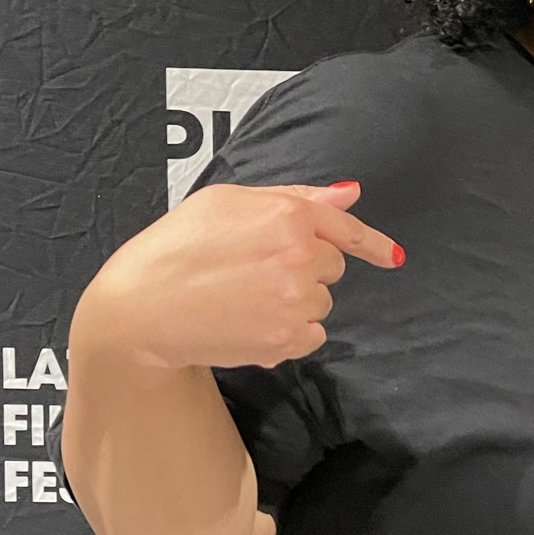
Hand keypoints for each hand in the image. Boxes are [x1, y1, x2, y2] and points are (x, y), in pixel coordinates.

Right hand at [82, 181, 402, 371]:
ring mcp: (296, 300)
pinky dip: (289, 333)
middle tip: (253, 270)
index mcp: (288, 215)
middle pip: (330, 267)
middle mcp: (301, 256)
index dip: (373, 244)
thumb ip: (295, 196)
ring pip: (320, 303)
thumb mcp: (227, 200)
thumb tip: (349, 195)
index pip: (345, 229)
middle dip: (304, 268)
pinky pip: (311, 335)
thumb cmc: (174, 247)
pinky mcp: (286, 339)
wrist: (139, 308)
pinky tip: (249, 322)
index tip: (394, 257)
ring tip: (244, 297)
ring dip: (295, 302)